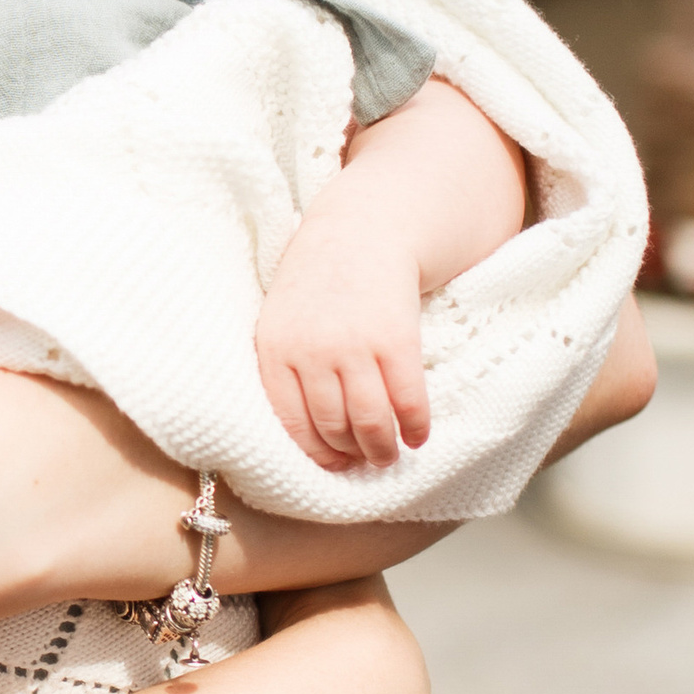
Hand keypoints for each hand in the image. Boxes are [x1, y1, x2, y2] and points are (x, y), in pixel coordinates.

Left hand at [255, 219, 429, 469]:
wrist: (362, 229)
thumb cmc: (318, 283)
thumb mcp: (281, 319)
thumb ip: (285, 368)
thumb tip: (303, 436)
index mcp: (275, 349)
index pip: (291, 423)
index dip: (315, 452)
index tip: (332, 463)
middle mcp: (312, 352)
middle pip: (332, 427)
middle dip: (351, 454)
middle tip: (364, 461)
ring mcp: (354, 346)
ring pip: (369, 422)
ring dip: (382, 450)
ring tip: (388, 456)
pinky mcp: (396, 340)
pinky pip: (406, 399)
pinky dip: (415, 426)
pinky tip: (418, 435)